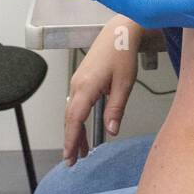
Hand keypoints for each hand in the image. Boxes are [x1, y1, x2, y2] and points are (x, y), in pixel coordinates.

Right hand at [63, 16, 140, 164]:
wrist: (118, 32)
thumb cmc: (122, 54)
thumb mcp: (124, 84)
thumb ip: (116, 109)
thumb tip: (111, 131)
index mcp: (86, 87)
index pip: (75, 120)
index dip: (72, 140)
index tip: (70, 156)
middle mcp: (77, 84)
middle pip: (70, 119)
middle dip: (70, 140)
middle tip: (73, 161)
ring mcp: (77, 80)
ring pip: (72, 112)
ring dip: (75, 131)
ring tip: (81, 150)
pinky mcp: (81, 78)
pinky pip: (75, 103)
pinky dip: (77, 119)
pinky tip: (83, 128)